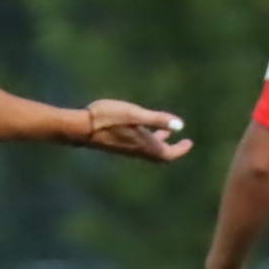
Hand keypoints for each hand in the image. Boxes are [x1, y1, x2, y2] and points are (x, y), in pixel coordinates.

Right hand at [78, 100, 192, 162]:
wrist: (79, 127)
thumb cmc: (107, 118)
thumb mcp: (134, 114)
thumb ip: (157, 119)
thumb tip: (181, 125)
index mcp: (144, 144)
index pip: (168, 154)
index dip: (180, 150)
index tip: (189, 142)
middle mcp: (136, 149)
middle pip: (160, 155)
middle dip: (172, 148)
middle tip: (182, 141)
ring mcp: (125, 148)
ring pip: (149, 150)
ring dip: (160, 142)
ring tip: (167, 131)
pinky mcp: (116, 144)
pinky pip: (138, 146)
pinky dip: (147, 138)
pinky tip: (143, 127)